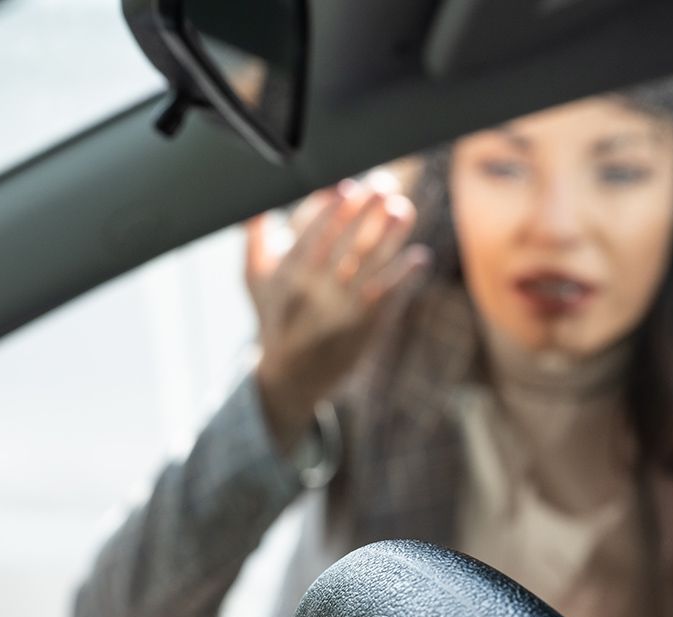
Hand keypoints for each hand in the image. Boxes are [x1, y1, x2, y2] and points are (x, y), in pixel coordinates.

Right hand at [246, 171, 429, 449]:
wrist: (292, 376)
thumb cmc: (275, 315)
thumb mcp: (255, 280)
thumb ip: (256, 238)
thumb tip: (254, 202)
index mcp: (287, 276)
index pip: (311, 235)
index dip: (331, 210)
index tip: (348, 187)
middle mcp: (314, 292)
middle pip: (345, 244)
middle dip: (367, 212)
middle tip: (384, 185)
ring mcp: (342, 310)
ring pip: (371, 266)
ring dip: (391, 236)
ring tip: (403, 210)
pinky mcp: (365, 327)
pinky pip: (389, 296)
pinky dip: (405, 275)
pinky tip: (418, 256)